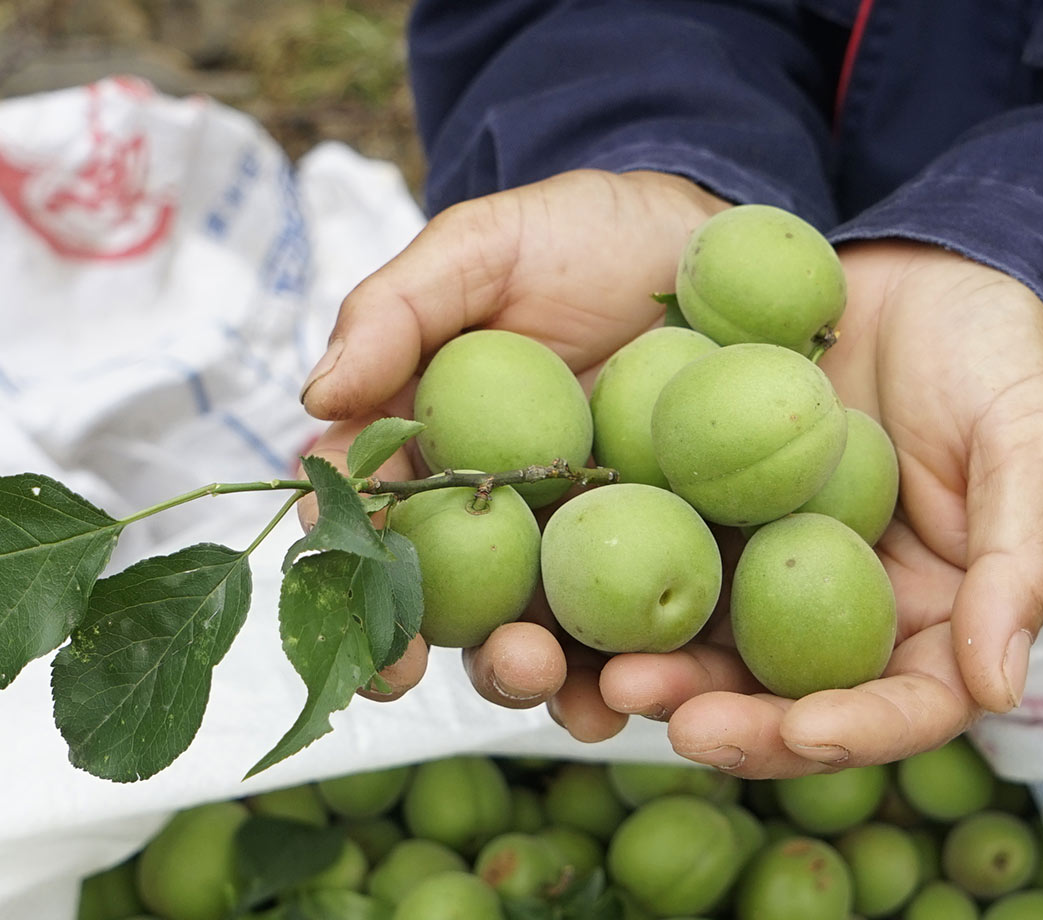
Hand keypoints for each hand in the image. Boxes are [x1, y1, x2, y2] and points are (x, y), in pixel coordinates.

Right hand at [298, 167, 728, 728]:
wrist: (725, 249)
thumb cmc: (586, 235)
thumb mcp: (487, 247)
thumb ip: (396, 310)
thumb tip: (316, 393)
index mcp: (427, 456)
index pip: (367, 523)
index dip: (347, 572)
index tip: (355, 605)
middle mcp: (491, 523)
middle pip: (449, 610)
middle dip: (450, 653)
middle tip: (472, 662)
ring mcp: (578, 553)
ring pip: (540, 639)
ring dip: (540, 681)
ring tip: (567, 692)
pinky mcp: (668, 568)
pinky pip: (641, 636)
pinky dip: (636, 675)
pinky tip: (641, 692)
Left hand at [633, 241, 1042, 775]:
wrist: (914, 272)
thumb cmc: (995, 353)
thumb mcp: (1029, 440)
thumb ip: (1020, 560)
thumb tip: (1000, 688)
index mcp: (936, 622)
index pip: (905, 706)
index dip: (858, 732)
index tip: (805, 729)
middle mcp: (843, 616)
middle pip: (791, 702)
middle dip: (735, 722)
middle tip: (675, 719)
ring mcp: (767, 574)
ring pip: (713, 652)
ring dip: (663, 677)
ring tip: (608, 677)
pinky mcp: (705, 523)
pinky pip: (657, 568)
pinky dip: (618, 595)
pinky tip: (571, 601)